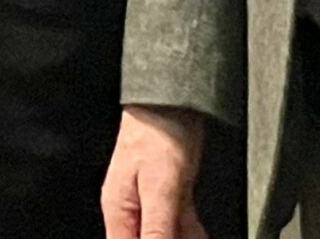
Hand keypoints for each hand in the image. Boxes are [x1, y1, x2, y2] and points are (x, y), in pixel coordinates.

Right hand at [102, 106, 205, 238]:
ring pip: (165, 233)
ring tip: (197, 237)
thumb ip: (157, 229)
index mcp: (119, 209)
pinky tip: (200, 235)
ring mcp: (150, 198)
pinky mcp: (169, 189)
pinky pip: (178, 220)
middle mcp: (131, 207)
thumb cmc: (159, 132)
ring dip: (181, 238)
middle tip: (188, 237)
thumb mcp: (160, 188)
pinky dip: (190, 231)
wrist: (173, 95)